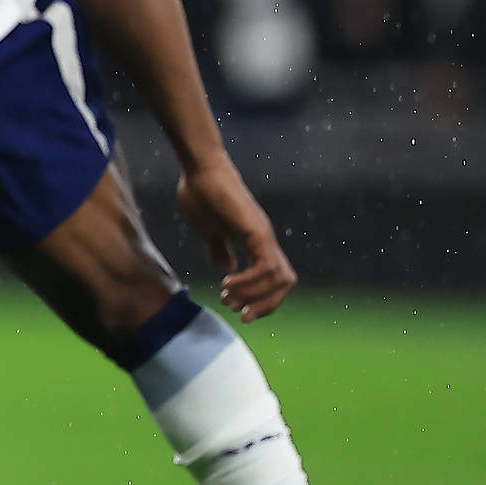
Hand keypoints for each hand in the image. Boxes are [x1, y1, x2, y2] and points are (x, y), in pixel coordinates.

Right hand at [177, 158, 292, 319]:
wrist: (200, 170)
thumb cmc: (202, 195)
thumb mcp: (209, 230)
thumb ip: (220, 248)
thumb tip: (227, 268)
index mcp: (256, 242)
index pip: (274, 279)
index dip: (261, 298)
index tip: (236, 308)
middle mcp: (265, 241)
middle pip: (285, 283)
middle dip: (265, 304)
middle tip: (241, 314)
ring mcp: (263, 235)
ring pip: (278, 278)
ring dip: (255, 295)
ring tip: (228, 298)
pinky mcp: (256, 231)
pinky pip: (265, 266)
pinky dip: (250, 281)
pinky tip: (228, 284)